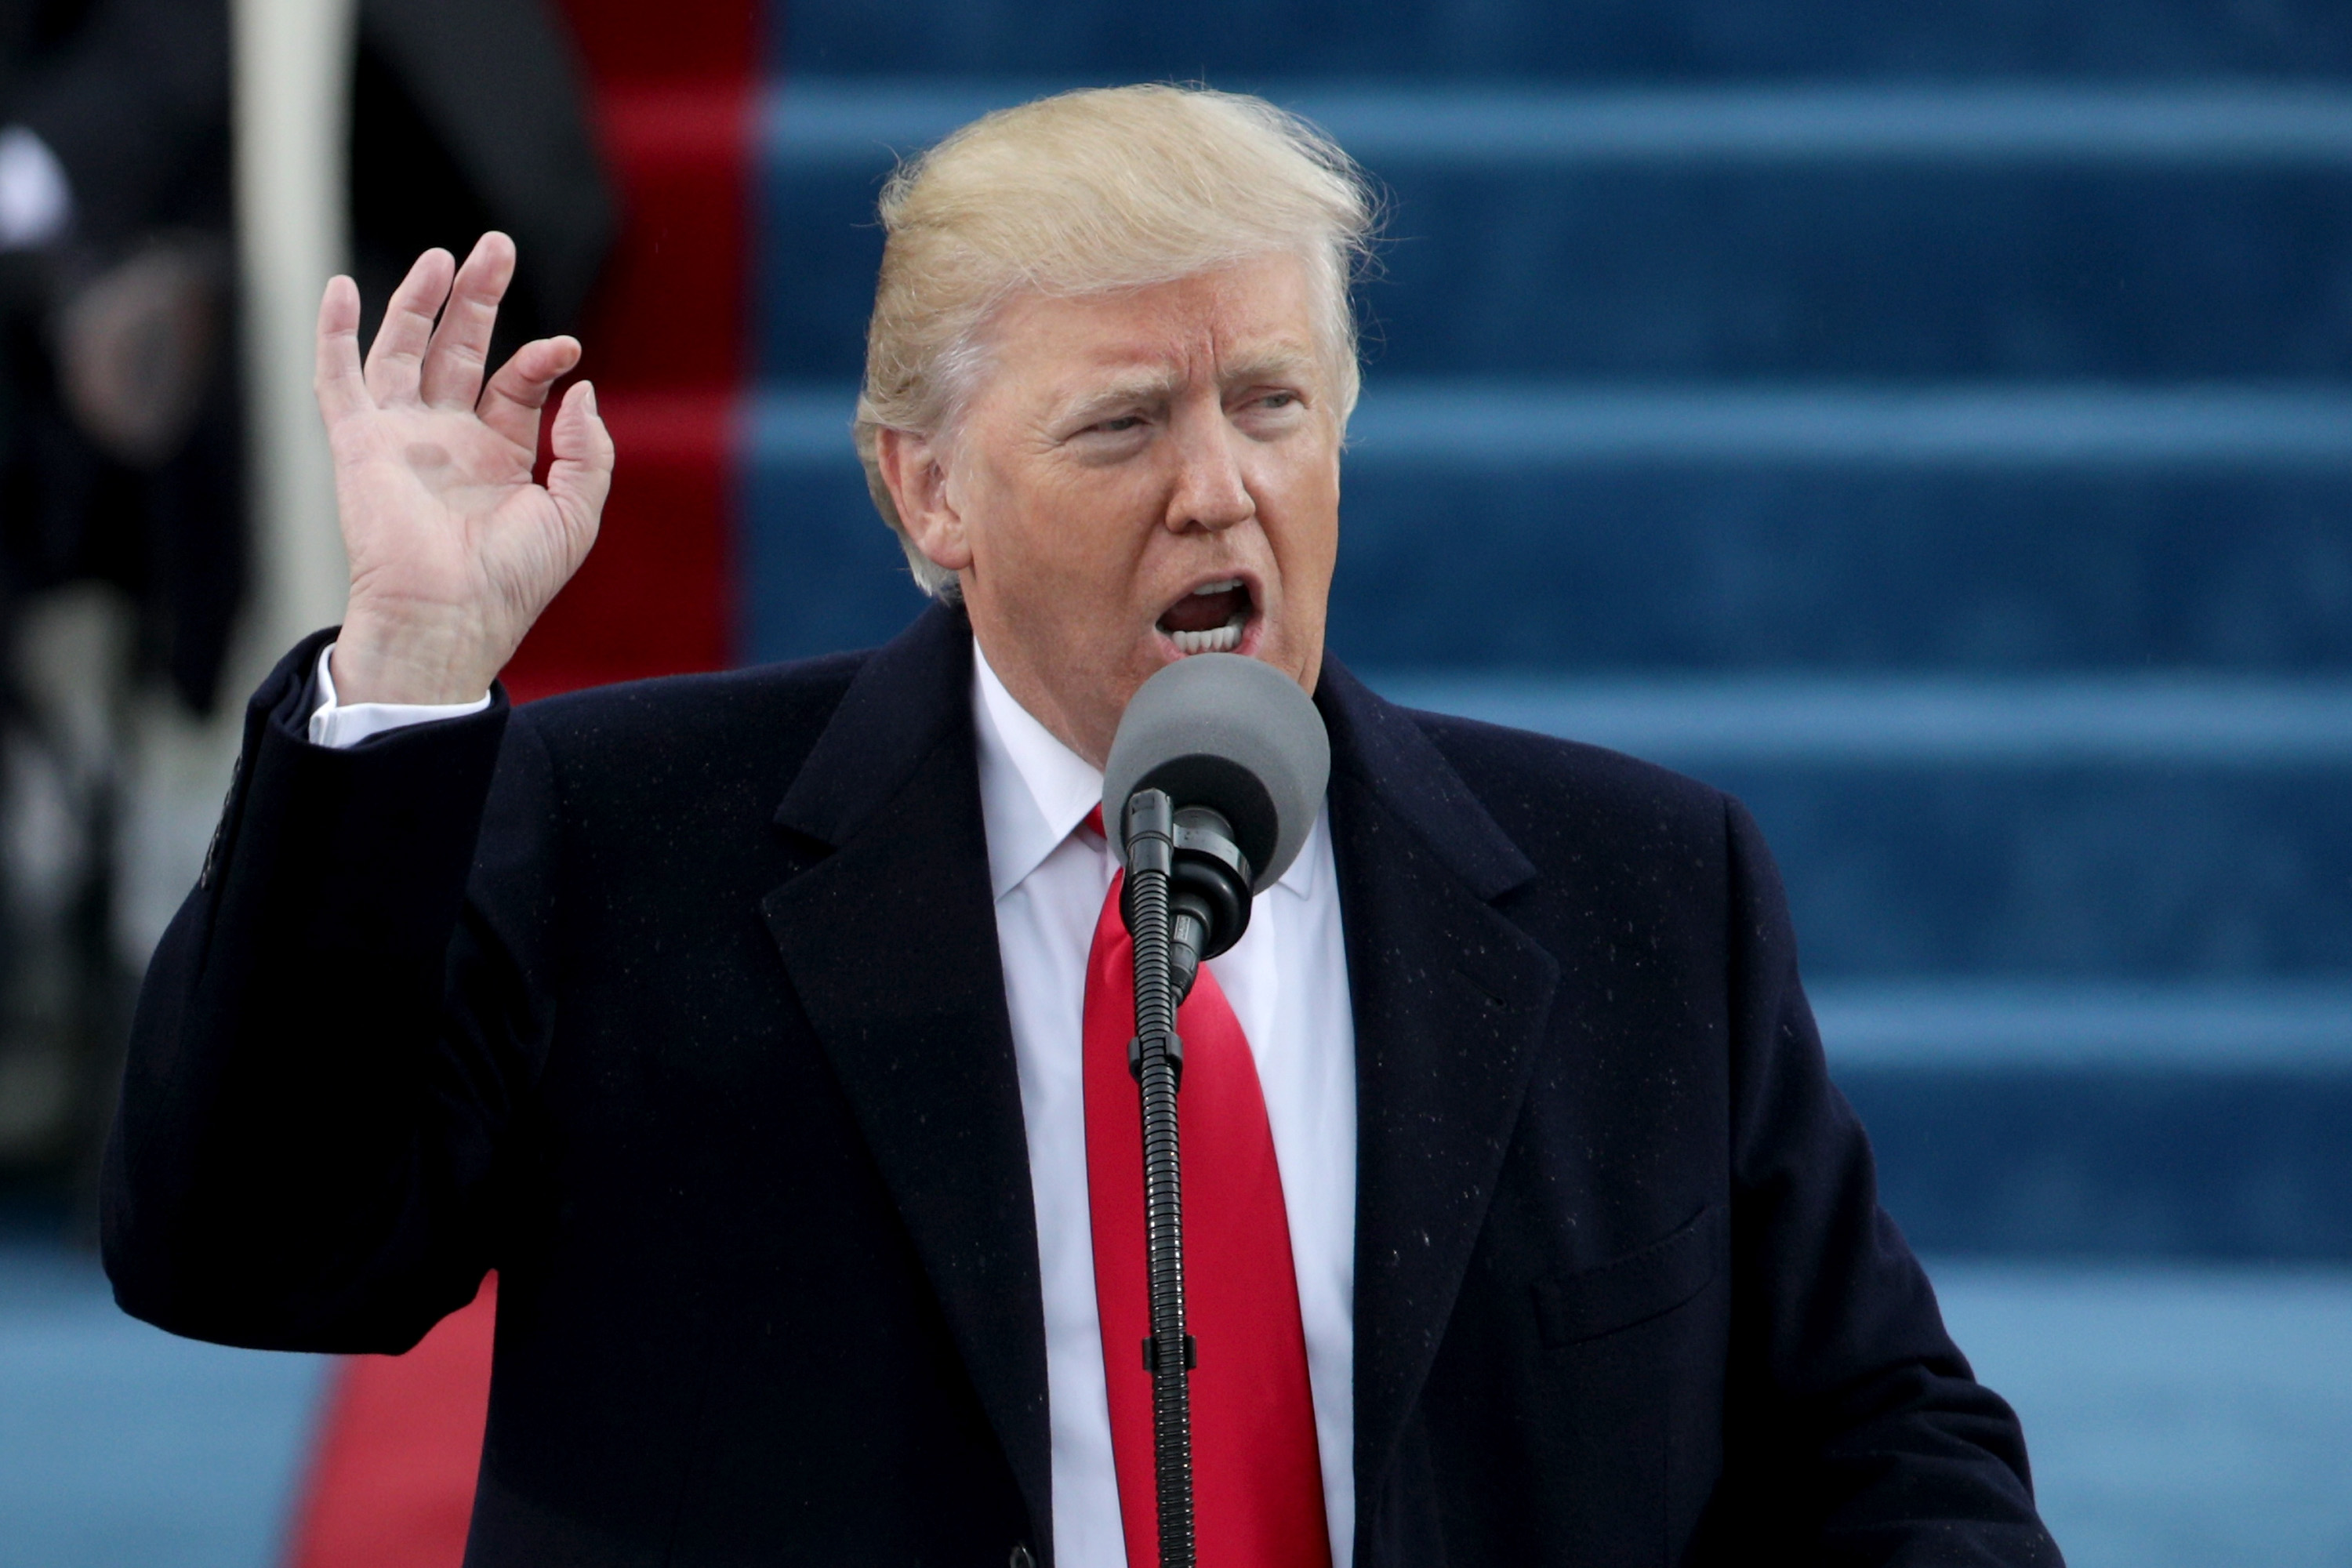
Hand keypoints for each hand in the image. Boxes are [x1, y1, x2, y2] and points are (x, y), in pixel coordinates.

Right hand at [315, 232, 613, 704]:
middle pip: (461, 349)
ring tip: (444, 255)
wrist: (450, 613)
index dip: (540, 358)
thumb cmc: (512, 579)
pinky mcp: (359, 443)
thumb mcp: (575, 515)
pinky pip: (338, 379)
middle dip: (478, 297)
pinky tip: (338, 288)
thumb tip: (582, 388)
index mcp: (501, 456)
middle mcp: (450, 440)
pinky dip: (334, 333)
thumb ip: (588, 451)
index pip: (518, 384)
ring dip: (420, 300)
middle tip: (497, 245)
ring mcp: (402, 437)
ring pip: (405, 350)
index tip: (566, 349)